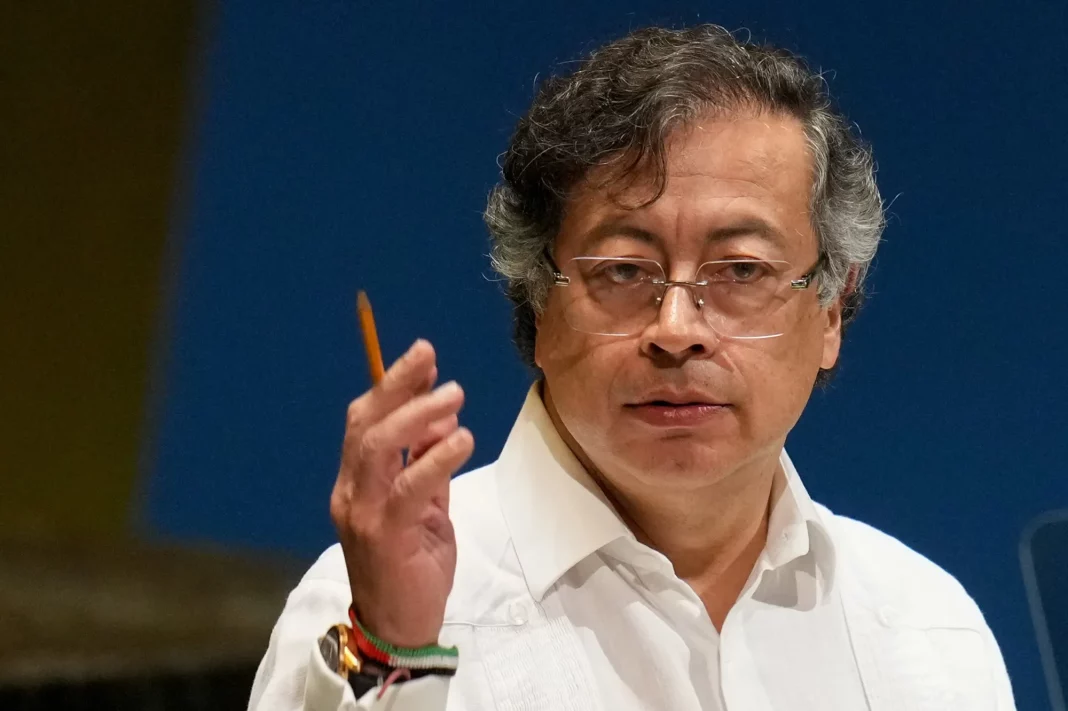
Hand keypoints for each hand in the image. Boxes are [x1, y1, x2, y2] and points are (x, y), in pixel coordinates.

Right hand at [330, 339, 473, 647]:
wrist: (401, 628)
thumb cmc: (411, 565)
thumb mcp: (425, 506)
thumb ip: (427, 463)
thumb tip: (442, 417)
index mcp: (356, 484)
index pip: (364, 422)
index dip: (391, 386)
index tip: (423, 359)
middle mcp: (351, 493)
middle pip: (365, 425)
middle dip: (397, 385)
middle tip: (429, 357)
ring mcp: (362, 514)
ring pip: (377, 448)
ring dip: (417, 414)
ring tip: (454, 395)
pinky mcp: (385, 536)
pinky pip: (408, 488)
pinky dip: (435, 459)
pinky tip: (461, 439)